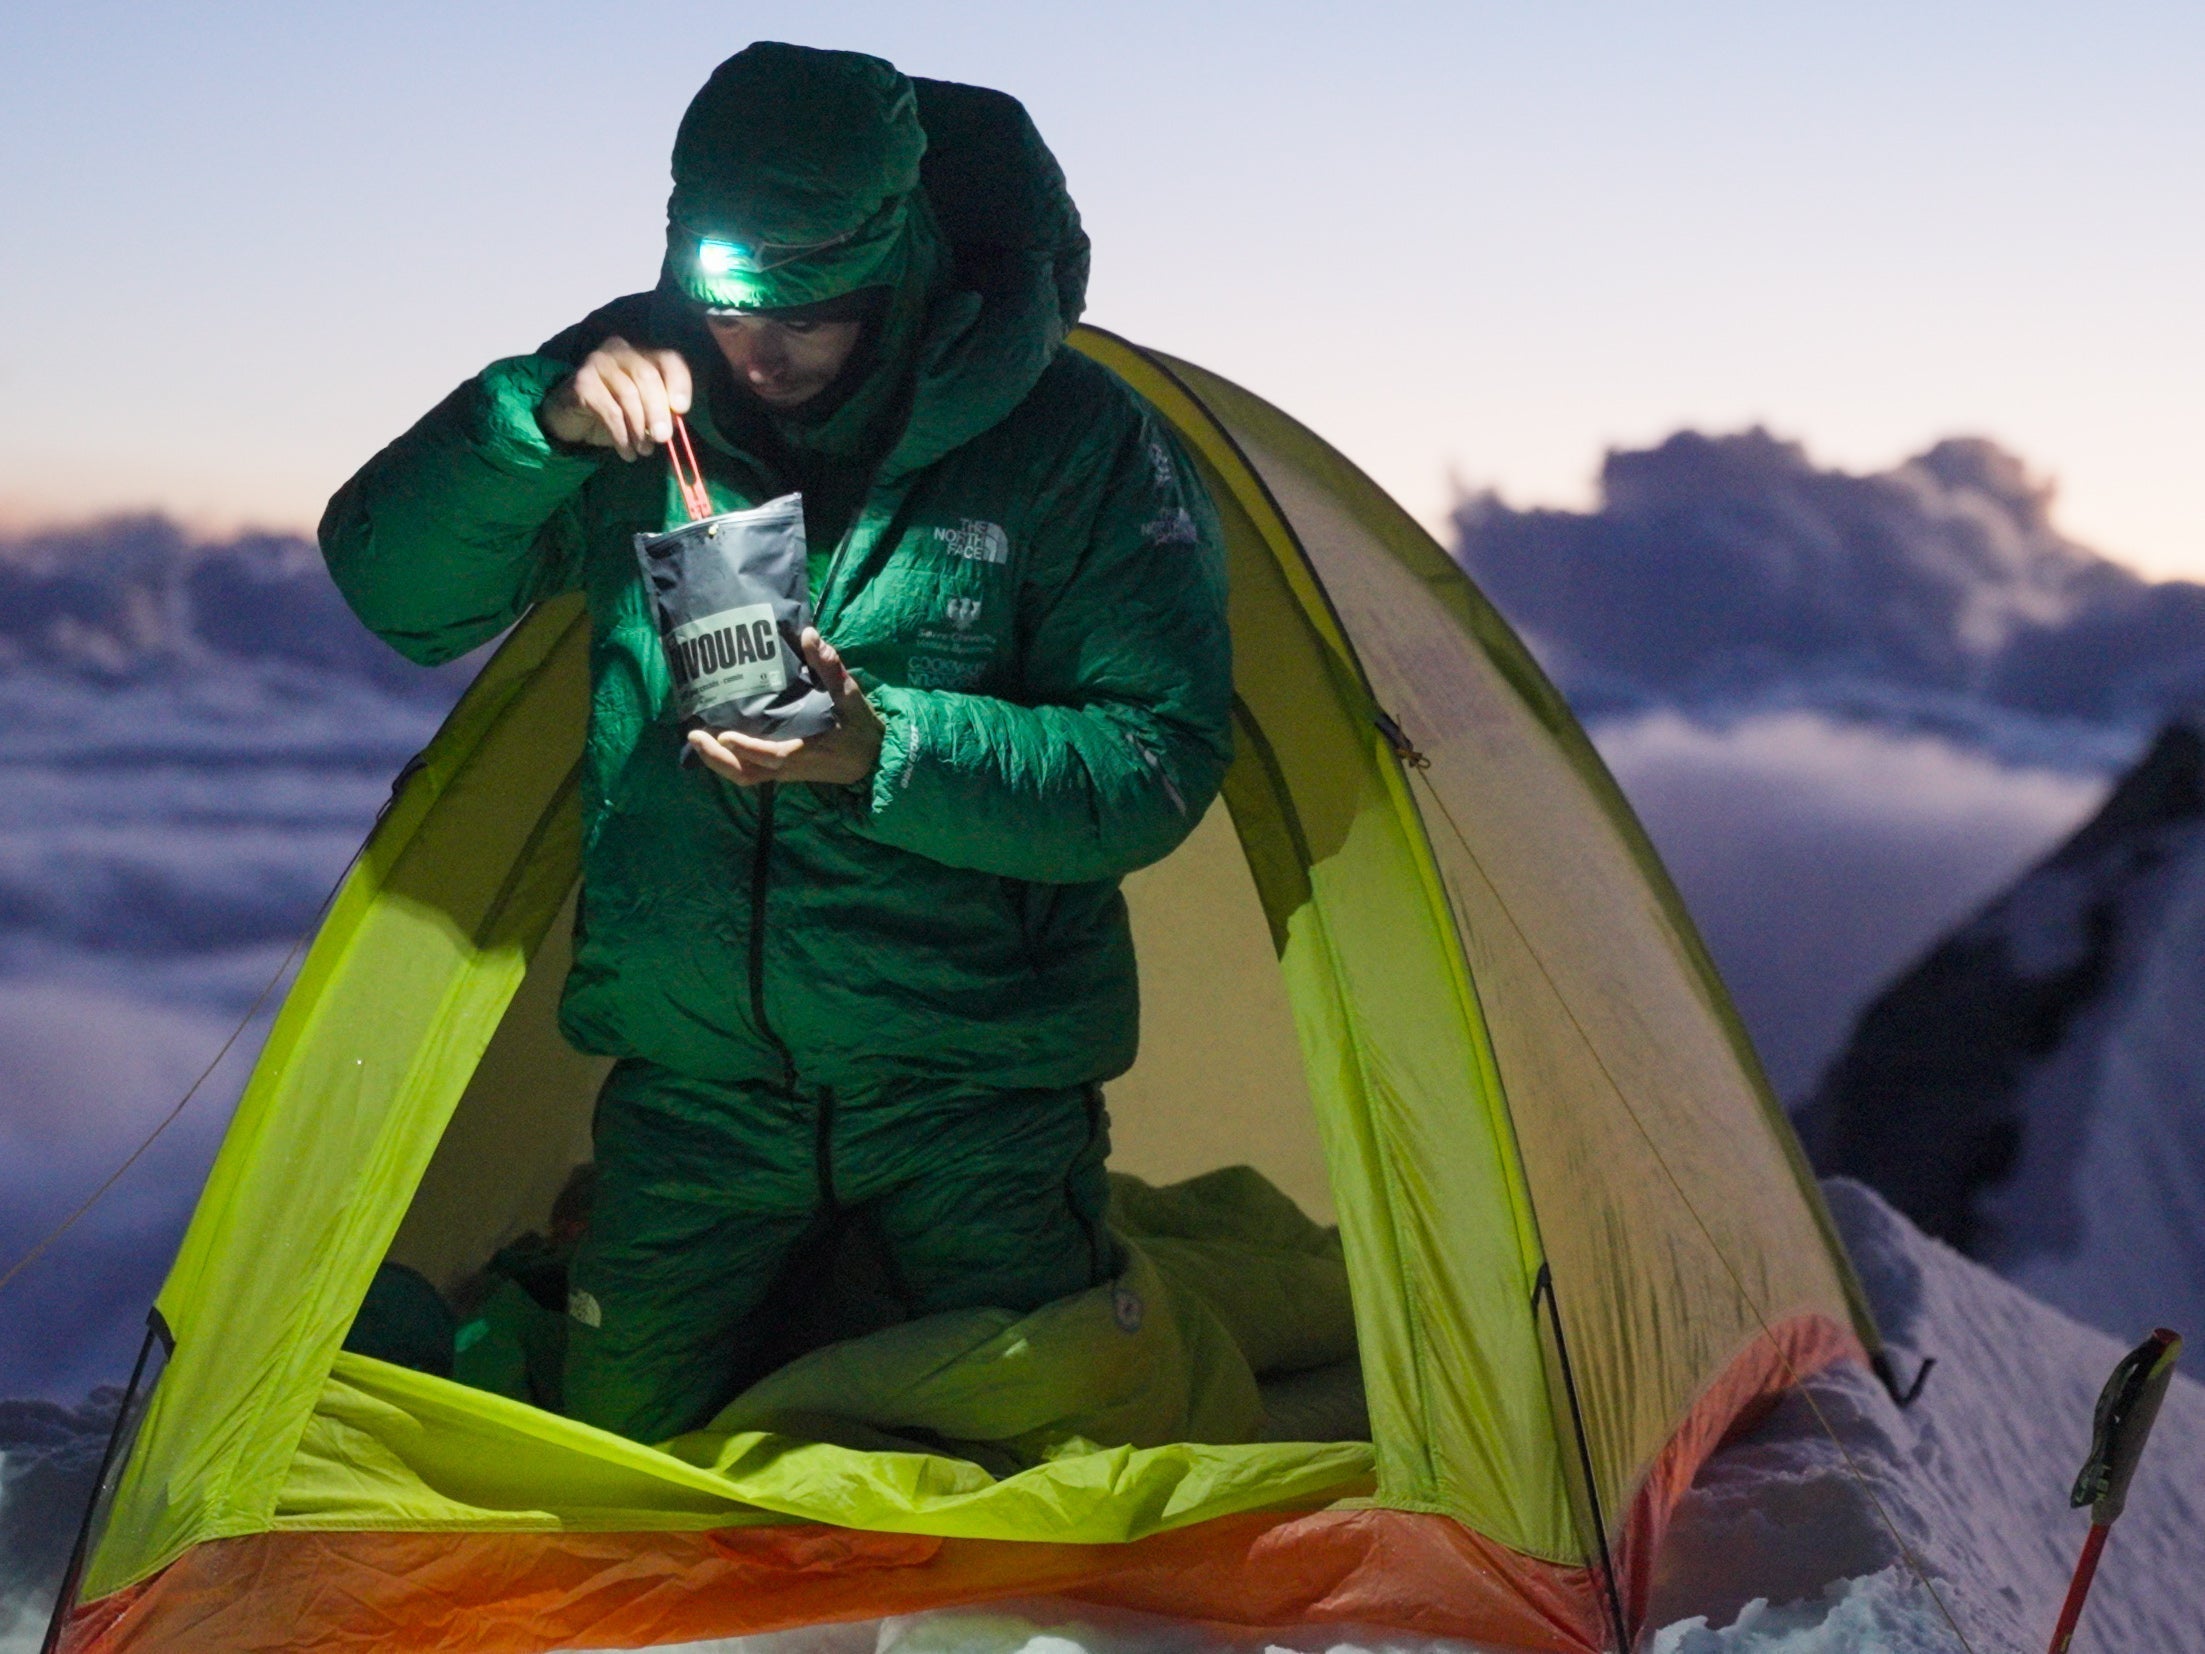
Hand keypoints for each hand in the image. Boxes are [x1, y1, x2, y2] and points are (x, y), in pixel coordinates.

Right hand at [539, 337, 692, 460]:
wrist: (570, 419)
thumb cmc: (613, 413)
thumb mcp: (643, 411)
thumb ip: (661, 411)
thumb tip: (675, 423)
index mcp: (641, 354)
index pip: (668, 359)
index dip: (679, 383)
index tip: (681, 410)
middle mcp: (619, 350)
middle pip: (647, 375)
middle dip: (658, 411)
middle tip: (663, 438)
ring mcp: (598, 362)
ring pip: (628, 394)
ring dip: (639, 428)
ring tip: (643, 451)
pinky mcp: (582, 382)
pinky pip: (610, 410)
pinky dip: (621, 435)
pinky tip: (626, 451)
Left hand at [688, 629, 884, 787]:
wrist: (874, 759)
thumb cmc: (860, 727)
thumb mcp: (850, 695)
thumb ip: (830, 666)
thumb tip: (808, 635)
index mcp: (806, 751)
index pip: (771, 754)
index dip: (746, 747)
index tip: (723, 735)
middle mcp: (790, 766)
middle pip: (747, 773)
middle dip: (718, 758)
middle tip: (693, 735)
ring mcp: (784, 772)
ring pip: (745, 776)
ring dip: (718, 762)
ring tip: (696, 740)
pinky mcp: (782, 770)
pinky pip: (750, 773)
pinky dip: (729, 762)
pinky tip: (715, 744)